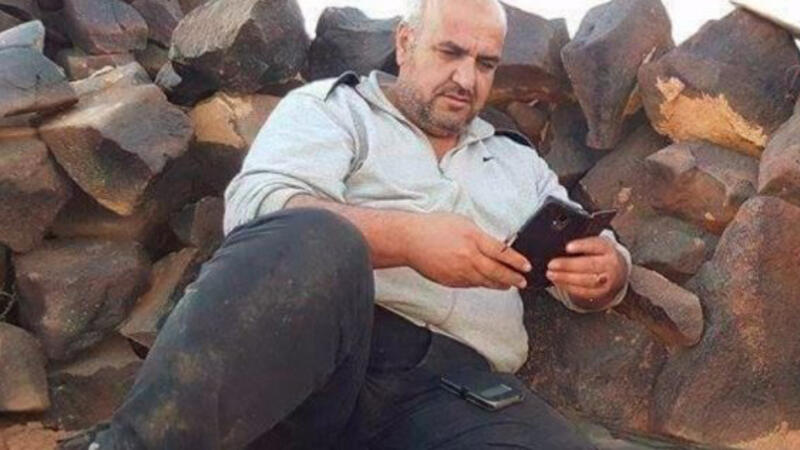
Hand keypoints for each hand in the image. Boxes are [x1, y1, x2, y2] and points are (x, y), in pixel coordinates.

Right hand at [403, 213, 531, 289]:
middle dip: (513, 278)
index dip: (517, 261)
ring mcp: (459, 272)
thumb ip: (481, 236)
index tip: (526, 266)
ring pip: (485, 282)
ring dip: (500, 284)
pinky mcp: (451, 281)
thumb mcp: (463, 222)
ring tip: (509, 285)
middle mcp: (468, 257)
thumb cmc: (434, 227)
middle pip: (497, 272)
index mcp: (473, 239)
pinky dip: (482, 284)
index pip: (502, 253)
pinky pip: (471, 284)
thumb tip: (495, 247)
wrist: (410, 240)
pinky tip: (487, 282)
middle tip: (523, 282)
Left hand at [546, 236, 627, 309]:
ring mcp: (607, 280)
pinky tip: (558, 282)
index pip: (596, 245)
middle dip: (568, 265)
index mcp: (607, 248)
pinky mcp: (601, 292)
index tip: (567, 247)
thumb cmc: (599, 254)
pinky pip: (584, 292)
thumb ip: (581, 244)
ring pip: (586, 280)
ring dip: (565, 278)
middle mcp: (610, 264)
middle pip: (590, 265)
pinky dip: (569, 287)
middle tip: (552, 264)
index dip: (582, 246)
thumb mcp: (594, 243)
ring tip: (551, 274)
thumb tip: (559, 247)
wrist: (617, 271)